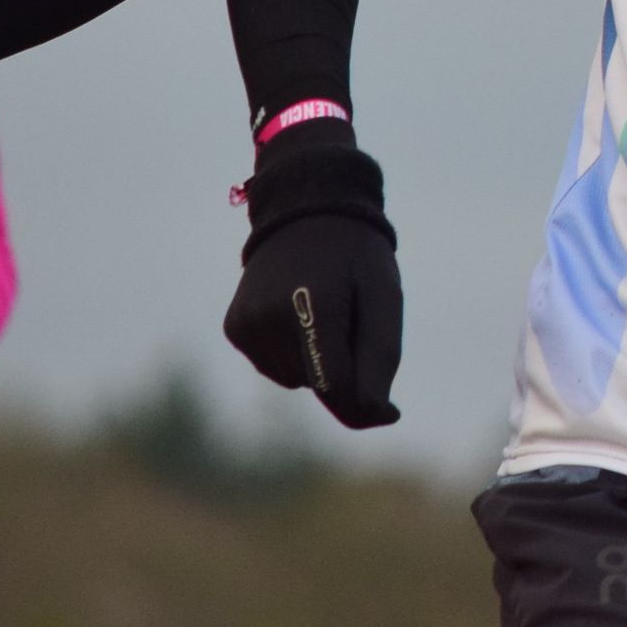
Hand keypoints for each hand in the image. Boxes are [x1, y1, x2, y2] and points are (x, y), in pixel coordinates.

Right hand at [224, 139, 402, 428]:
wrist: (306, 211)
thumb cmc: (357, 257)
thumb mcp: (385, 297)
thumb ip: (382, 358)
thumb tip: (377, 415)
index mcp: (313, 305)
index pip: (336, 385)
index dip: (366, 403)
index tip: (391, 408)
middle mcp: (270, 317)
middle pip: (318, 386)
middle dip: (346, 370)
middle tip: (353, 318)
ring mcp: (247, 324)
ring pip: (298, 380)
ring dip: (319, 360)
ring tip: (324, 308)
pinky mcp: (235, 329)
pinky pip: (276, 368)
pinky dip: (295, 354)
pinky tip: (299, 312)